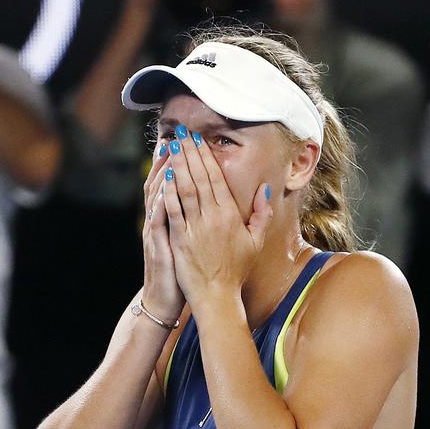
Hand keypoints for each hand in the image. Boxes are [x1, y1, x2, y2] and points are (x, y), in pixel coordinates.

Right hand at [141, 141, 184, 320]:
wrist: (166, 298)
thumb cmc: (182, 270)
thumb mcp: (188, 241)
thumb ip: (196, 219)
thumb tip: (208, 201)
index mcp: (172, 217)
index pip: (175, 183)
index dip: (181, 162)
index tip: (189, 141)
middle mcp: (161, 220)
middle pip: (164, 182)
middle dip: (172, 159)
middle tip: (178, 136)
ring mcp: (157, 231)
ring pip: (158, 196)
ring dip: (164, 174)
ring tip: (171, 153)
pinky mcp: (157, 245)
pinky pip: (157, 221)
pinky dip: (161, 204)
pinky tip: (167, 189)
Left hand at [161, 128, 272, 308]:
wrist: (217, 295)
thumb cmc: (236, 270)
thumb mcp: (256, 241)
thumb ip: (262, 214)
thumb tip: (265, 189)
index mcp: (230, 215)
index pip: (216, 178)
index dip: (205, 156)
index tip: (198, 139)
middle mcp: (212, 217)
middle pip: (199, 177)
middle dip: (189, 152)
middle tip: (181, 132)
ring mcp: (195, 227)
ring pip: (185, 188)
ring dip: (178, 165)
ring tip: (171, 145)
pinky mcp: (180, 238)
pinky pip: (174, 209)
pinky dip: (169, 191)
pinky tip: (164, 175)